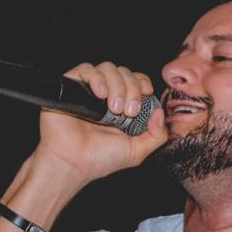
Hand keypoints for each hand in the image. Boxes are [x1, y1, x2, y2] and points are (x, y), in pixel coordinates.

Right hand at [34, 61, 167, 182]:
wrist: (73, 163)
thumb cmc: (100, 159)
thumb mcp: (137, 151)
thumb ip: (157, 135)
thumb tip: (160, 112)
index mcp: (122, 106)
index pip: (136, 80)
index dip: (143, 82)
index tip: (147, 92)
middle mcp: (106, 95)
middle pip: (125, 72)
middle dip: (132, 89)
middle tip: (128, 111)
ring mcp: (89, 90)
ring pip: (108, 68)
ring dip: (117, 85)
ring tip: (113, 108)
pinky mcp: (71, 87)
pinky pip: (86, 69)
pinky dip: (97, 78)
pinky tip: (100, 94)